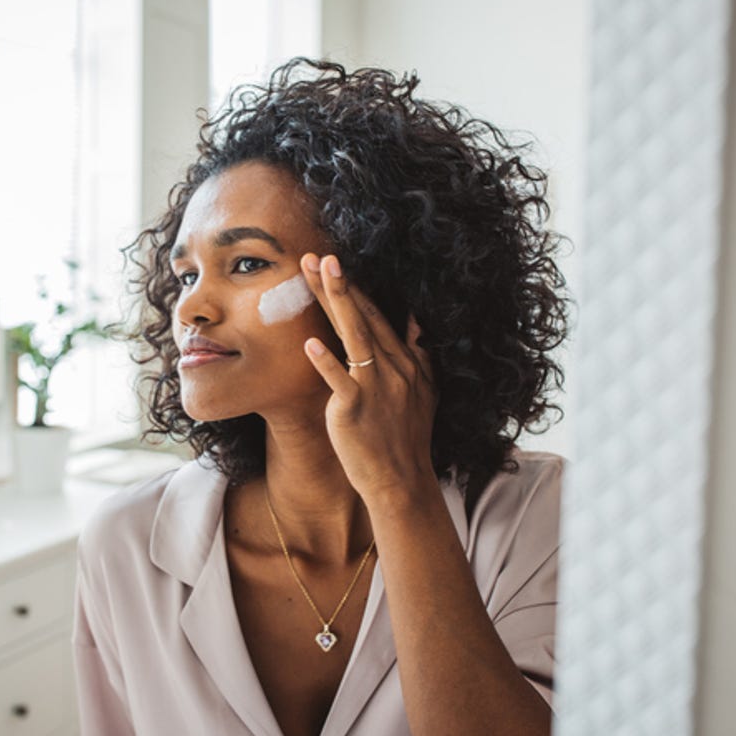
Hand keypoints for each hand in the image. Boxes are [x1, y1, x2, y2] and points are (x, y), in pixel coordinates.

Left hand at [300, 253, 438, 503]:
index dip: (355, 287)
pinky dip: (326, 363)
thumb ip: (420, 353)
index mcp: (406, 361)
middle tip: (318, 255)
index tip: (336, 262)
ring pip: (353, 335)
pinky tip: (310, 344)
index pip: (377, 315)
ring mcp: (375, 387)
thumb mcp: (424, 390)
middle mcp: (394, 368)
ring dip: (335, 300)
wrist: (402, 480)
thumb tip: (418, 321)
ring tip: (316, 273)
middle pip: (363, 316)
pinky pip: (340, 381)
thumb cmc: (406, 437)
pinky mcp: (356, 409)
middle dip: (340, 283)